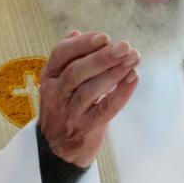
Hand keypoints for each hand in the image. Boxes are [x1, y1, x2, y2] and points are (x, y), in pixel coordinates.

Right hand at [38, 31, 139, 167]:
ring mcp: (69, 113)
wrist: (58, 150)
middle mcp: (56, 94)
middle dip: (102, 57)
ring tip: (133, 59)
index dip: (82, 44)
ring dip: (114, 72)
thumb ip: (68, 59)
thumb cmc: (64, 108)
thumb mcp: (58, 83)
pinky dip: (121, 93)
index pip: (61, 54)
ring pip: (90, 90)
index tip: (105, 37)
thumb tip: (75, 32)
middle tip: (125, 46)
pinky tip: (133, 78)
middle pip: (77, 72)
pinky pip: (105, 109)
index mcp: (49, 77)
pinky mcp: (85, 128)